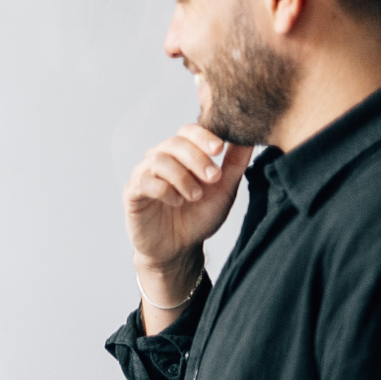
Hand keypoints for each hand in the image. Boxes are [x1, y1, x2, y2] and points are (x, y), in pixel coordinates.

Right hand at [124, 124, 252, 304]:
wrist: (179, 248)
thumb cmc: (198, 217)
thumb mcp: (224, 190)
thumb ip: (234, 164)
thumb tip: (248, 138)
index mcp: (181, 154)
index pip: (188, 131)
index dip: (203, 136)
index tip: (220, 149)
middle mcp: (160, 159)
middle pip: (174, 142)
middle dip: (196, 158)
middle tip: (214, 178)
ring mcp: (144, 175)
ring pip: (158, 160)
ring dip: (182, 177)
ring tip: (195, 196)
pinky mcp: (132, 193)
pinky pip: (144, 182)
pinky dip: (164, 190)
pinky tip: (177, 201)